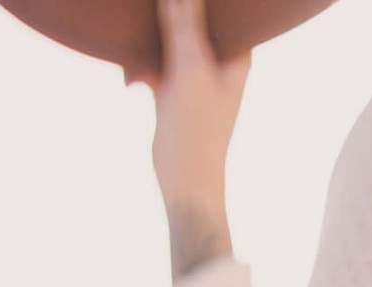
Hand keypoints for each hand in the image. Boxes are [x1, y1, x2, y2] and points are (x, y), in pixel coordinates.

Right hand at [144, 0, 248, 279]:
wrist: (184, 183)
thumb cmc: (197, 131)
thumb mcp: (190, 68)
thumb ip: (184, 23)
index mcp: (237, 52)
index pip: (224, 8)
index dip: (202, 0)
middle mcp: (219, 59)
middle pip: (195, 18)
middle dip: (170, 12)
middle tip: (151, 7)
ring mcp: (194, 73)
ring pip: (170, 37)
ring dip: (152, 39)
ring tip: (148, 62)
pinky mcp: (172, 88)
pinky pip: (154, 60)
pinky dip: (142, 65)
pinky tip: (134, 81)